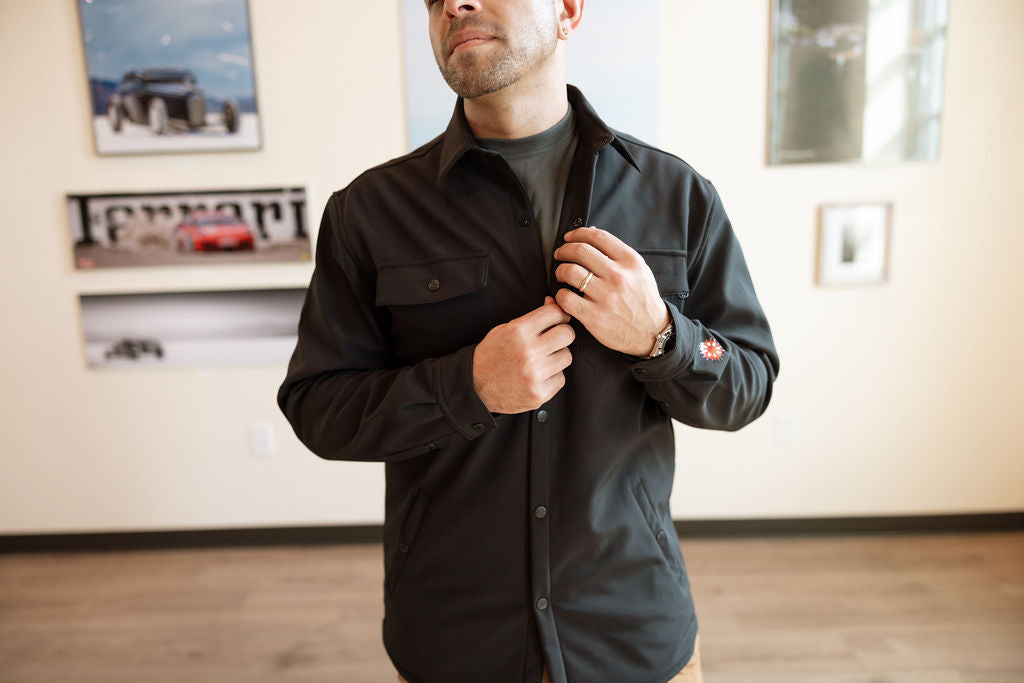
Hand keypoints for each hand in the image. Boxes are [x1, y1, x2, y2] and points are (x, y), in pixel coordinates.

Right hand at [472, 297, 574, 413]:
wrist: (474, 385)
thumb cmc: (491, 355)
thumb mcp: (506, 329)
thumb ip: (532, 317)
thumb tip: (554, 303)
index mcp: (519, 331)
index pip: (555, 313)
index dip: (559, 314)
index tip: (558, 319)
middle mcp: (528, 352)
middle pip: (567, 334)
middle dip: (562, 335)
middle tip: (553, 340)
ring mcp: (534, 375)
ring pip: (566, 357)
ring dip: (557, 357)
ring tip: (541, 360)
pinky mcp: (538, 394)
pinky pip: (560, 379)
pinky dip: (552, 377)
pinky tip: (538, 376)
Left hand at [553, 227, 669, 357]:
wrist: (652, 332)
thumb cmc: (643, 300)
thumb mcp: (639, 270)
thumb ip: (617, 252)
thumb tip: (591, 233)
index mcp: (630, 262)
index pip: (598, 237)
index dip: (578, 233)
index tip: (570, 237)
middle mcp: (618, 276)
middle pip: (580, 251)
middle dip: (565, 250)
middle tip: (560, 254)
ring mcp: (606, 297)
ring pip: (570, 272)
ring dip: (560, 270)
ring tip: (561, 274)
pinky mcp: (594, 316)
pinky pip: (566, 298)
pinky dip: (560, 295)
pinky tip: (564, 295)